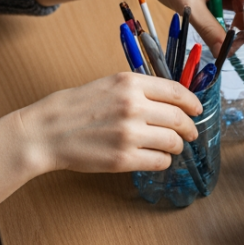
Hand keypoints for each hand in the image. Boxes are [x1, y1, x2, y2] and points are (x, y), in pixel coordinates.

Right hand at [15, 72, 202, 174]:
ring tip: (171, 147)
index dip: (192, 103)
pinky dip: (163, 161)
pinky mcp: (123, 159)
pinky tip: (155, 158)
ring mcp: (129, 133)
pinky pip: (159, 161)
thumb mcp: (108, 85)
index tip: (197, 109)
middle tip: (191, 133)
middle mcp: (133, 106)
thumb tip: (169, 100)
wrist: (46, 131)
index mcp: (129, 83)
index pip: (176, 92)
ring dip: (176, 146)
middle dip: (190, 128)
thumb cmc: (74, 108)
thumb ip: (137, 90)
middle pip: (179, 118)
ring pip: (172, 142)